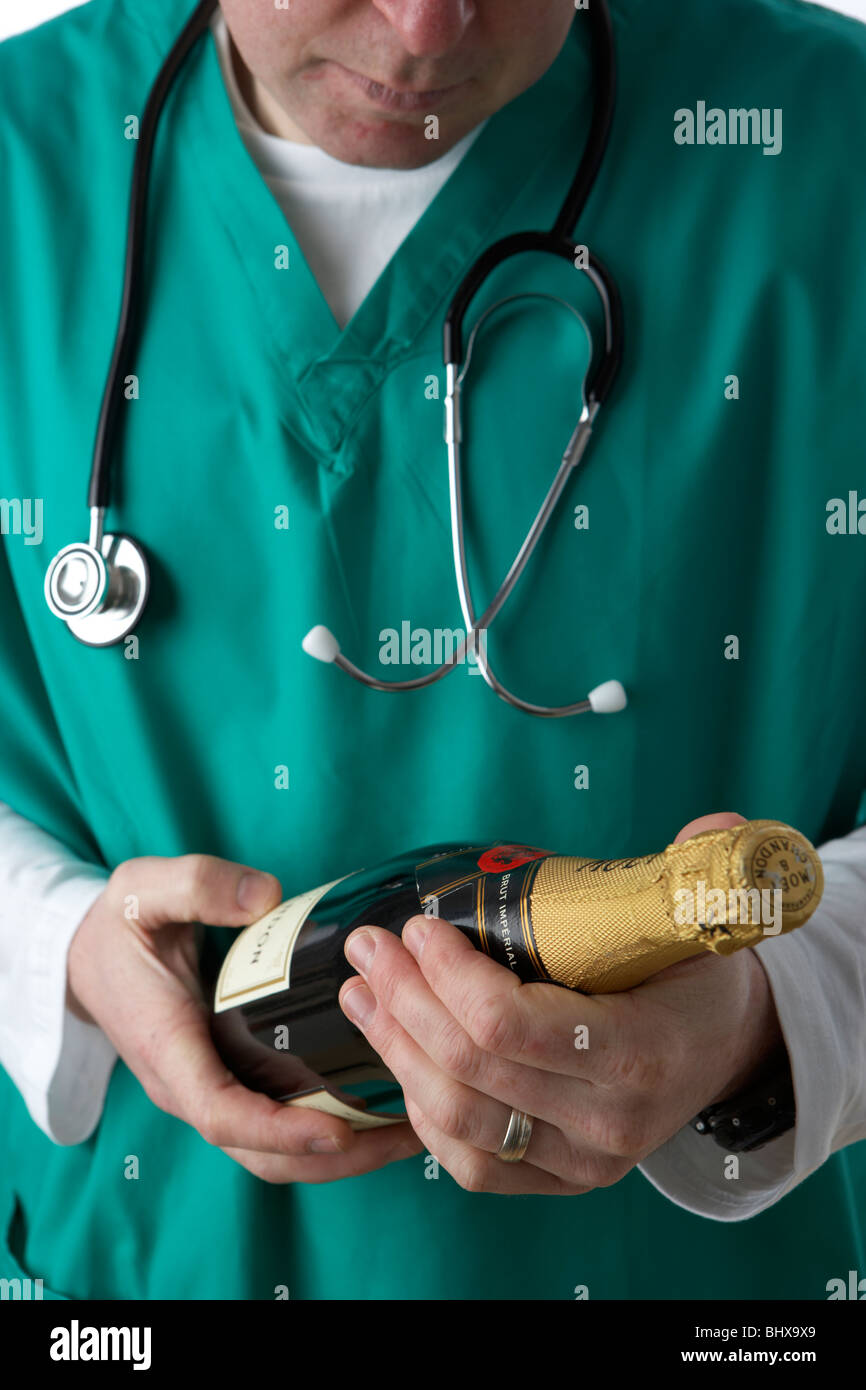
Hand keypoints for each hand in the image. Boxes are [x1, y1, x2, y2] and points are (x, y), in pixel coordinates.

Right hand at [67, 854, 420, 1181]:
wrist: (84, 956)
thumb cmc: (117, 925)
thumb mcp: (143, 890)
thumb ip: (198, 885)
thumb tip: (266, 896)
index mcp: (167, 1047)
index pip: (221, 1112)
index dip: (280, 1129)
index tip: (339, 1128)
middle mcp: (188, 1086)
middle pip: (261, 1153)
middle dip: (336, 1156)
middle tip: (410, 1133)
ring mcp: (208, 1092)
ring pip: (273, 1153)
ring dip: (342, 1154)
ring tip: (412, 1130)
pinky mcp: (228, 1084)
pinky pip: (277, 1128)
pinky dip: (329, 1134)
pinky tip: (381, 1109)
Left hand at [337, 813, 785, 1194]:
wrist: (725, 1051)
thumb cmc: (696, 978)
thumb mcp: (701, 921)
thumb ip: (697, 869)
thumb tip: (718, 823)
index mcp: (641, 1051)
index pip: (513, 1024)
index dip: (449, 976)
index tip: (418, 927)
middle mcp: (609, 1121)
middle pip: (471, 1068)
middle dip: (404, 999)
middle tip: (370, 947)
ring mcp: (581, 1161)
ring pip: (456, 1117)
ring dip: (395, 1049)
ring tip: (361, 992)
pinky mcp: (556, 1179)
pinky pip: (468, 1159)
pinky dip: (420, 1108)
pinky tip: (397, 1054)